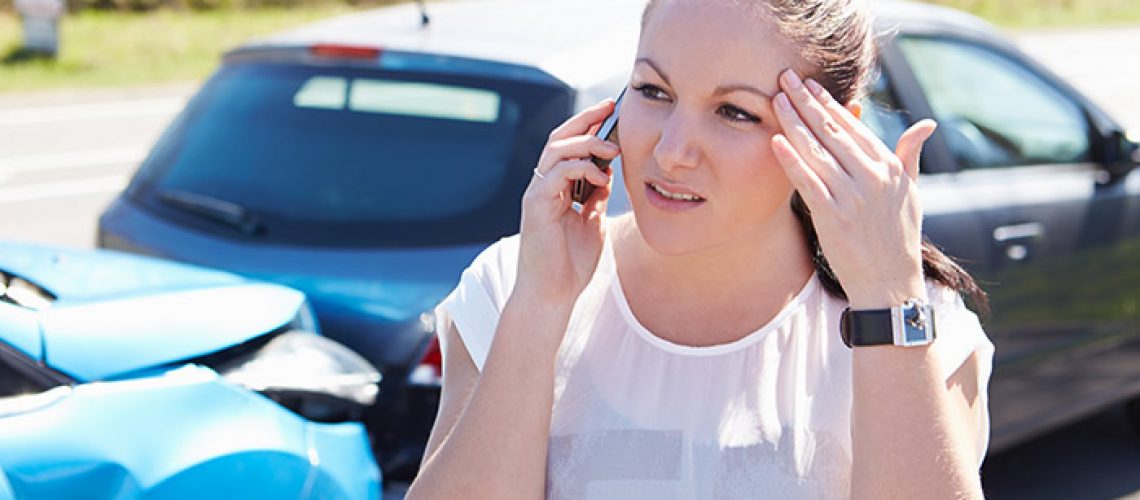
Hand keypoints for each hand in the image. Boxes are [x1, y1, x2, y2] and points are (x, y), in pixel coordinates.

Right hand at [515, 99, 619, 306]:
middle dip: (585, 120)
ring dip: (586, 143)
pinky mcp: (535, 205)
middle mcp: (543, 186)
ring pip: (556, 150)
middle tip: (610, 108)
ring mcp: (537, 194)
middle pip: (559, 138)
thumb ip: (597, 198)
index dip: (589, 126)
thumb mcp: (592, 224)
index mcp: (556, 188)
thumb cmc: (571, 266)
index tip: (612, 112)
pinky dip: (580, 168)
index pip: (569, 146)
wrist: (552, 296)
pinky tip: (601, 177)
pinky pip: (556, 173)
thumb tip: (608, 174)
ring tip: (612, 148)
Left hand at [770, 69, 936, 308]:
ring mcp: (852, 196)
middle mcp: (872, 177)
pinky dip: (791, 160)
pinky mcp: (832, 216)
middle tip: (786, 79)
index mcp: (889, 168)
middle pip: (832, 132)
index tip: (812, 86)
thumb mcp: (911, 193)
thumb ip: (910, 157)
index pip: (855, 127)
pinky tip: (776, 140)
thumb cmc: (898, 237)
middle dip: (807, 103)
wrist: (890, 282)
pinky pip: (808, 182)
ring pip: (817, 151)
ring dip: (794, 123)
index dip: (830, 104)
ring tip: (776, 100)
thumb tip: (926, 125)